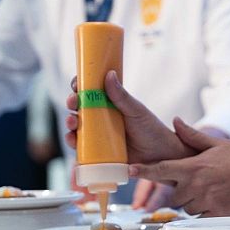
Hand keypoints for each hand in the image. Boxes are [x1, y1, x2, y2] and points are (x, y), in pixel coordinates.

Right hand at [64, 71, 195, 163]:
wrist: (161, 154)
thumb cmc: (150, 129)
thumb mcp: (136, 110)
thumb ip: (122, 96)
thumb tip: (109, 74)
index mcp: (108, 104)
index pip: (89, 92)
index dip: (79, 86)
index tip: (76, 83)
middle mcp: (100, 119)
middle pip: (78, 109)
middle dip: (71, 103)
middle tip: (73, 102)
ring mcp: (98, 136)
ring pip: (76, 128)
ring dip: (69, 124)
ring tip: (72, 122)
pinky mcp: (97, 153)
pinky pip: (81, 149)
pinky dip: (73, 145)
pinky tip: (73, 141)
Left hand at [129, 119, 229, 216]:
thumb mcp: (218, 144)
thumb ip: (193, 136)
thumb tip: (176, 122)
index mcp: (194, 166)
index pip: (162, 169)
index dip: (145, 170)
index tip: (131, 170)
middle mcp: (197, 184)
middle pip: (173, 195)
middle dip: (180, 192)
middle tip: (196, 185)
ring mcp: (207, 200)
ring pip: (186, 208)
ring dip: (193, 203)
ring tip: (210, 192)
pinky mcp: (217, 213)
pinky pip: (201, 218)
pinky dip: (204, 213)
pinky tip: (217, 202)